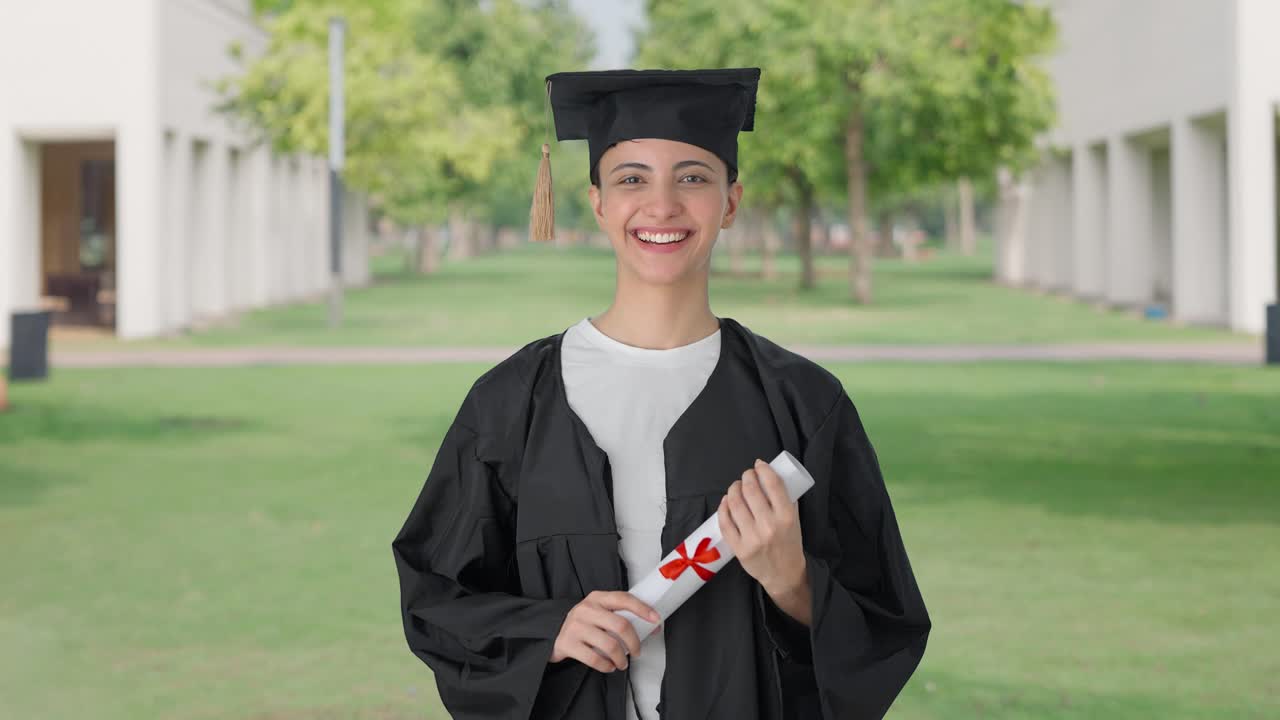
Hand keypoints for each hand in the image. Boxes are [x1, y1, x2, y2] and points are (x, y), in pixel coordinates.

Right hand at [550, 590, 660, 672]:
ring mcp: (575, 626)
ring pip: (610, 645)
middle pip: (620, 625)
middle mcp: (586, 609)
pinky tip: (609, 666)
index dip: (642, 609)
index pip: (624, 599)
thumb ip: (622, 617)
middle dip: (634, 642)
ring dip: (621, 658)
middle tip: (637, 652)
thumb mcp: (600, 613)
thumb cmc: (584, 624)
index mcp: (597, 598)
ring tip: (622, 663)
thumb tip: (653, 627)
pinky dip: (606, 666)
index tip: (655, 619)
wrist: (552, 632)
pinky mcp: (568, 643)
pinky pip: (595, 659)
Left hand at [718, 458, 806, 595]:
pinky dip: (723, 507)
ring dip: (733, 489)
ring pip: (735, 503)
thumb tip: (770, 477)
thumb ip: (786, 500)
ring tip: (736, 487)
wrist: (785, 574)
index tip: (759, 464)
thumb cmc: (790, 543)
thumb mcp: (795, 520)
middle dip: (746, 477)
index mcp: (786, 517)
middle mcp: (769, 526)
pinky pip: (725, 522)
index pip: (773, 484)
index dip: (763, 469)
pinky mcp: (739, 548)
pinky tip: (726, 501)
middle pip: (751, 490)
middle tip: (746, 476)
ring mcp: (752, 538)